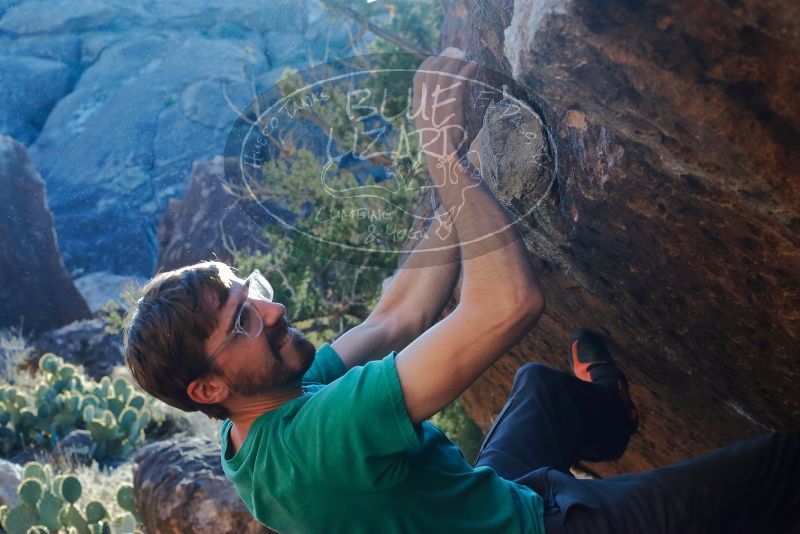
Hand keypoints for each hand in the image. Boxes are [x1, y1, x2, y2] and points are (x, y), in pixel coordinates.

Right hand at [412, 48, 477, 169]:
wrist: (445, 160)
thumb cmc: (442, 149)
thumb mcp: (432, 130)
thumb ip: (434, 114)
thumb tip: (443, 104)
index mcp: (418, 107)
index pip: (419, 77)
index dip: (428, 64)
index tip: (437, 58)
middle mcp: (426, 102)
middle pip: (432, 70)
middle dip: (444, 58)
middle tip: (456, 52)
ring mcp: (438, 102)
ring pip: (446, 72)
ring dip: (456, 61)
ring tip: (466, 56)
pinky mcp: (452, 104)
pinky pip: (459, 80)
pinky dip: (467, 70)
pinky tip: (474, 65)